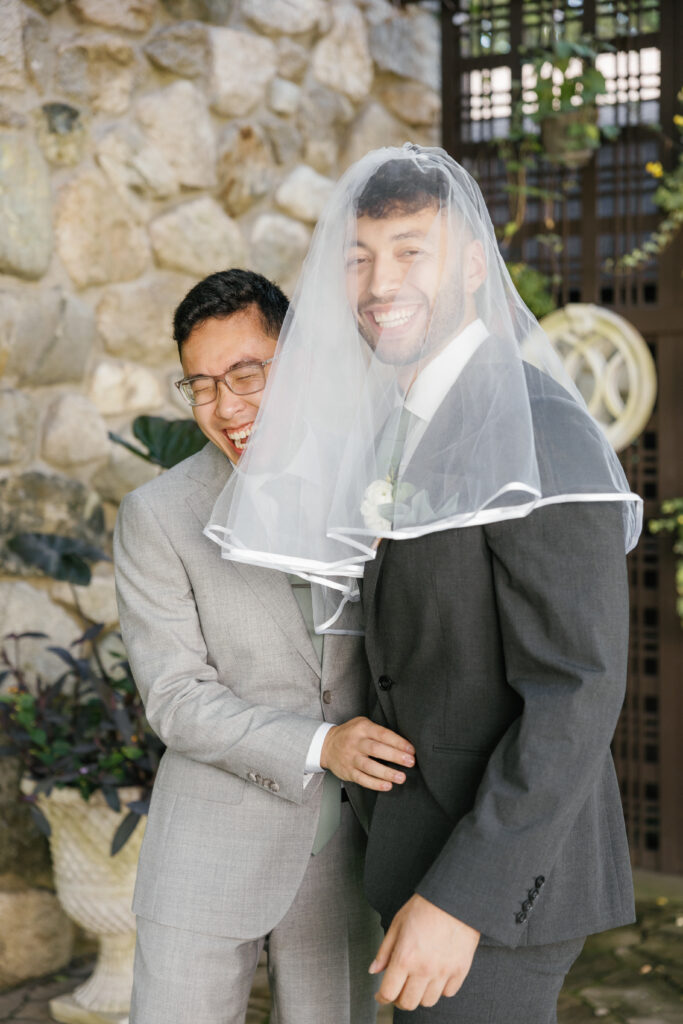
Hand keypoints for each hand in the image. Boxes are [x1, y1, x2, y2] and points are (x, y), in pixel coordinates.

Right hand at [320, 716, 414, 790]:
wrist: (327, 745)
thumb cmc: (351, 734)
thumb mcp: (362, 724)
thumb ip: (379, 731)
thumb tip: (402, 744)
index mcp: (362, 728)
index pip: (382, 734)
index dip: (398, 742)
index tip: (411, 750)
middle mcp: (356, 743)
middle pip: (377, 749)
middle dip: (395, 756)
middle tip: (410, 762)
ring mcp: (351, 758)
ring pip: (369, 766)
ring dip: (387, 773)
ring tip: (401, 777)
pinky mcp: (348, 772)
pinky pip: (362, 779)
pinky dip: (375, 784)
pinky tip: (387, 786)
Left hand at [369, 894, 479, 1009]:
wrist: (454, 898)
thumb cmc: (425, 906)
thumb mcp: (397, 923)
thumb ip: (384, 950)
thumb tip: (374, 970)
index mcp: (404, 957)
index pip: (388, 993)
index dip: (381, 997)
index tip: (381, 995)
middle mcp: (424, 969)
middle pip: (408, 1003)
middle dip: (399, 999)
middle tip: (399, 988)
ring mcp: (443, 972)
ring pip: (428, 1002)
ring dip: (419, 995)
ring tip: (417, 981)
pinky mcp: (460, 971)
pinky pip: (448, 993)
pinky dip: (440, 989)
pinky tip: (436, 975)